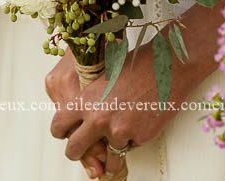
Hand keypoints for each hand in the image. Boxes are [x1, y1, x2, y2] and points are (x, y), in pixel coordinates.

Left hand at [46, 45, 176, 176]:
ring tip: (110, 156)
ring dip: (108, 158)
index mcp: (85, 101)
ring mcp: (119, 131)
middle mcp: (99, 118)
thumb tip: (81, 118)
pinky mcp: (139, 137)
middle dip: (75, 153)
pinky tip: (137, 124)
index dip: (60, 132)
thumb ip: (88, 101)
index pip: (59, 126)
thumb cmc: (135, 67)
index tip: (64, 134)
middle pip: (75, 149)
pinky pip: (130, 147)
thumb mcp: (101, 79)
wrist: (164, 67)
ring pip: (107, 157)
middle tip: (79, 153)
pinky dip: (132, 141)